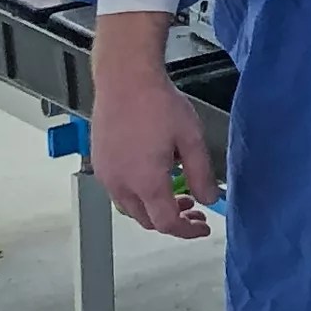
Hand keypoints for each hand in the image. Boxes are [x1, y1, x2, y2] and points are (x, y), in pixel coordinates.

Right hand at [89, 10, 217, 238]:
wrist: (125, 79)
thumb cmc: (157, 104)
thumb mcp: (192, 139)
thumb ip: (202, 174)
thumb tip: (210, 198)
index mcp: (146, 182)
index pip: (167, 223)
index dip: (187, 231)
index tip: (202, 226)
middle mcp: (120, 184)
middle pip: (147, 220)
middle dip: (172, 220)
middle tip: (194, 209)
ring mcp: (106, 174)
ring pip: (131, 207)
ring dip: (154, 207)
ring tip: (177, 192)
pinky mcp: (100, 162)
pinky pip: (119, 190)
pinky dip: (139, 194)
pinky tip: (155, 175)